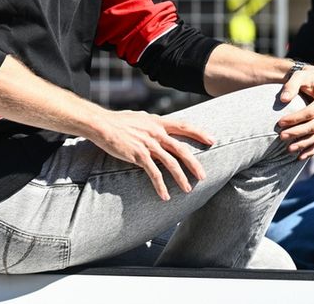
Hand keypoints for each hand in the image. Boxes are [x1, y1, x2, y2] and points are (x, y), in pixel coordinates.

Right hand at [89, 110, 213, 200]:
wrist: (102, 124)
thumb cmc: (118, 121)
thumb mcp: (140, 118)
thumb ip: (152, 124)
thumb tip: (159, 127)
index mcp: (158, 122)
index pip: (184, 126)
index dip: (199, 133)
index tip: (212, 140)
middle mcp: (156, 132)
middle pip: (181, 149)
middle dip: (194, 164)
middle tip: (202, 176)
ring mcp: (148, 144)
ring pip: (171, 163)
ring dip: (181, 178)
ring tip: (188, 189)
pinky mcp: (138, 155)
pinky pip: (154, 173)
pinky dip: (161, 185)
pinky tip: (165, 195)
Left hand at [276, 64, 313, 159]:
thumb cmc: (305, 77)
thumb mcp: (298, 75)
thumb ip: (291, 85)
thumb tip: (283, 100)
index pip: (311, 112)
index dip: (295, 118)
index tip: (279, 122)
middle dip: (297, 133)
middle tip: (281, 137)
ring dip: (304, 144)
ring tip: (288, 150)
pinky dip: (312, 150)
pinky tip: (300, 157)